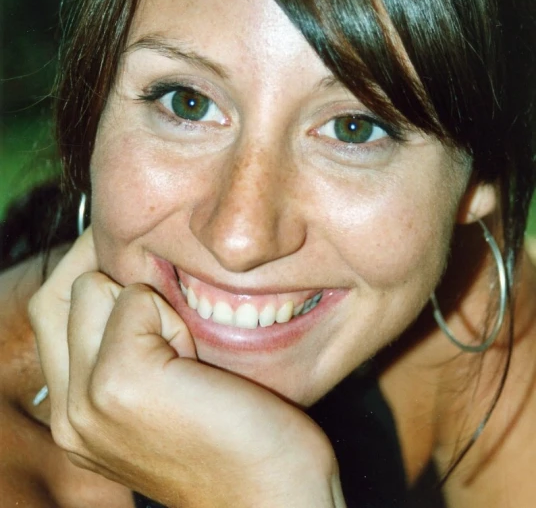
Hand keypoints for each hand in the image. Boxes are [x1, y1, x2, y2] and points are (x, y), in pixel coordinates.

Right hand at [29, 231, 344, 507]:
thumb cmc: (237, 442)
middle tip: (174, 340)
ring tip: (185, 359)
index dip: (95, 280)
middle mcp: (67, 412)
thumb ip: (122, 346)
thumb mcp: (163, 391)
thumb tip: (120, 274)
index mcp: (73, 414)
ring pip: (93, 286)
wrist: (273, 499)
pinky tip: (196, 368)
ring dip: (148, 308)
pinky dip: (173, 319)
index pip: (52, 309)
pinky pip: (136, 297)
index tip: (144, 285)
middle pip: (60, 292)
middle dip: (117, 291)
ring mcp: (85, 399)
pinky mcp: (117, 381)